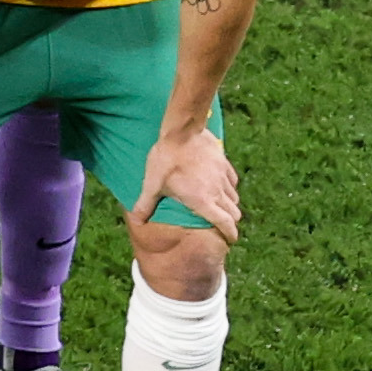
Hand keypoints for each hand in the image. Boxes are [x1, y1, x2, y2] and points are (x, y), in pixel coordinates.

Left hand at [134, 126, 240, 241]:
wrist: (181, 131)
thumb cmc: (166, 159)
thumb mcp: (152, 183)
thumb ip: (146, 204)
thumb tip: (137, 220)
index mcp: (203, 201)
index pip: (226, 223)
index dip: (230, 234)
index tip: (230, 239)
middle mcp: (217, 192)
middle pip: (234, 213)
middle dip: (230, 222)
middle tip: (222, 225)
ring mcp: (223, 177)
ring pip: (235, 198)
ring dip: (229, 205)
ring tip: (219, 207)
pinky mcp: (224, 164)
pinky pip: (233, 182)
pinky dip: (229, 189)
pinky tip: (219, 187)